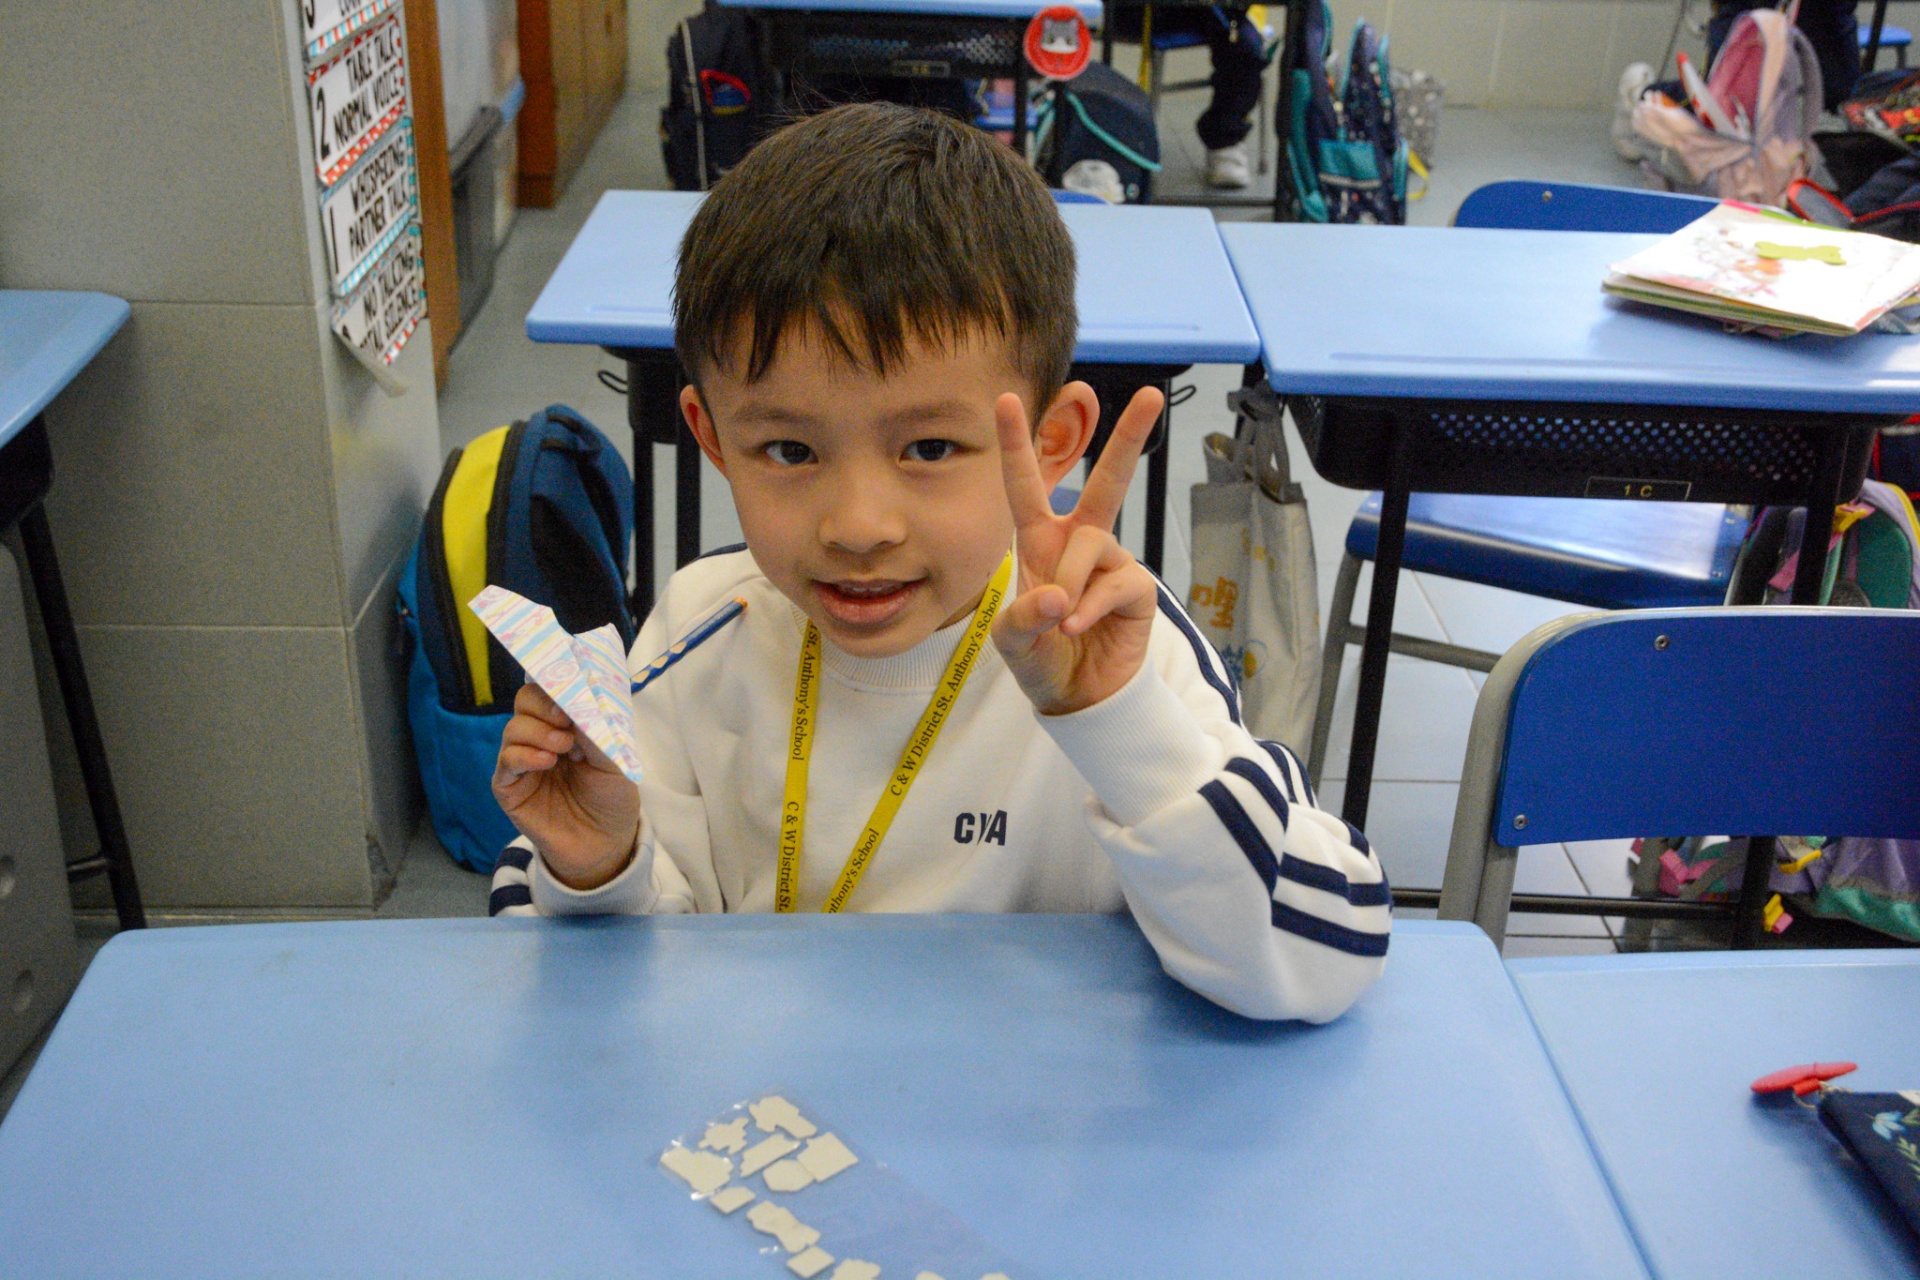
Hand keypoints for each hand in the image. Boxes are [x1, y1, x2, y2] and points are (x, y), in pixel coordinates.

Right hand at [492, 682, 640, 889]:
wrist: (604, 843)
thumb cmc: (610, 798)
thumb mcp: (614, 760)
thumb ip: (596, 731)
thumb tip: (579, 701)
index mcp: (565, 725)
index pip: (549, 690)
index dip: (557, 686)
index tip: (572, 690)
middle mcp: (540, 737)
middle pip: (526, 701)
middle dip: (544, 706)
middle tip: (565, 720)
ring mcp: (522, 761)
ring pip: (514, 728)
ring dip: (539, 732)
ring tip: (563, 748)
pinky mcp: (508, 787)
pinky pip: (506, 761)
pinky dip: (524, 756)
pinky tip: (547, 762)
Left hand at [991, 385, 1164, 714]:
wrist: (1077, 698)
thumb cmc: (1039, 658)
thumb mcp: (1013, 641)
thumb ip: (1023, 618)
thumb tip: (1058, 597)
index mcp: (1040, 541)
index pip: (1026, 486)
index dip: (1018, 444)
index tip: (1008, 398)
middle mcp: (1078, 543)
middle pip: (1106, 482)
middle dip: (1129, 437)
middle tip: (1151, 394)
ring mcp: (1111, 564)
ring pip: (1091, 543)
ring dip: (1069, 581)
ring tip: (1060, 621)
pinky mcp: (1135, 590)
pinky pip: (1114, 583)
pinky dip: (1090, 608)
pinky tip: (1076, 627)